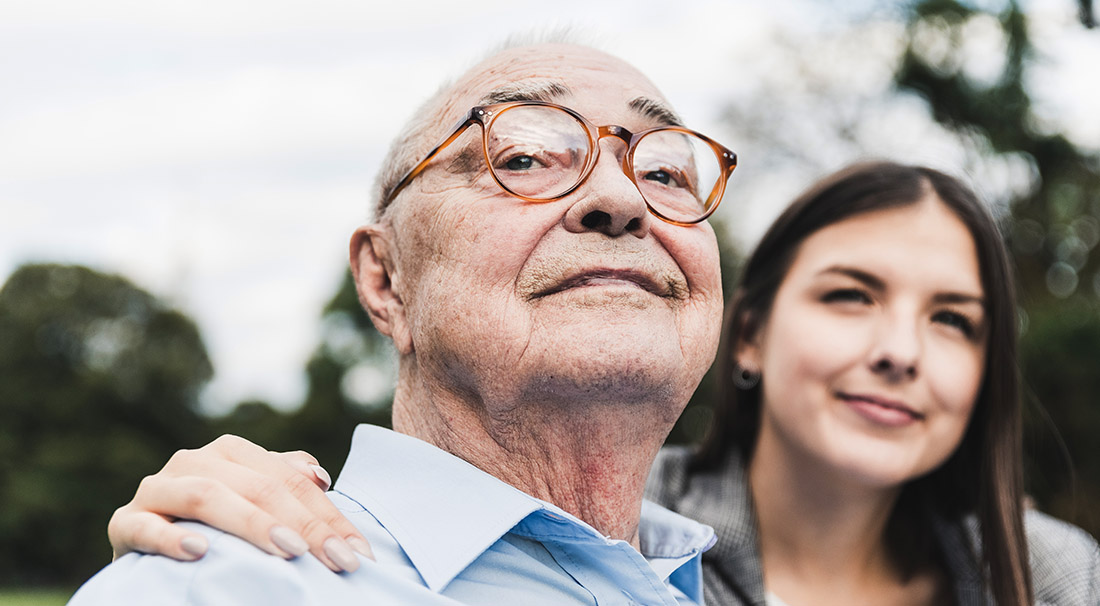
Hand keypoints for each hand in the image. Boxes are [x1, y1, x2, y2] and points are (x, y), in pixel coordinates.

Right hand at [107, 434, 372, 571]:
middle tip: (336, 560)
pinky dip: (171, 538)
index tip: (359, 552)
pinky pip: (143, 526)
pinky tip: (199, 551)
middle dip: (305, 525)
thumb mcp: (253, 502)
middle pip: (259, 486)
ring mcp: (157, 489)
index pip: (292, 480)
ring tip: (288, 550)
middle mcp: (194, 461)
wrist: (146, 549)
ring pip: (207, 495)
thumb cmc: (213, 527)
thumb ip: (284, 482)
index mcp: (232, 453)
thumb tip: (319, 475)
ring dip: (251, 523)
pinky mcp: (125, 522)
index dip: (330, 516)